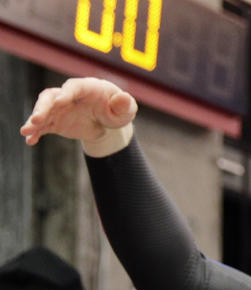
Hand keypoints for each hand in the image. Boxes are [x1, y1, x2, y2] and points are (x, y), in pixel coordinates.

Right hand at [21, 77, 136, 153]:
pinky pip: (45, 126)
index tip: (60, 101)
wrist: (107, 118)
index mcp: (86, 87)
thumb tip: (125, 99)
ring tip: (26, 131)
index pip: (73, 87)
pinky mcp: (57, 121)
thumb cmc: (117, 108)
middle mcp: (68, 95)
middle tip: (36, 119)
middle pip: (52, 97)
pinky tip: (30, 141)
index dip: (66, 93)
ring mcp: (60, 108)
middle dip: (43, 108)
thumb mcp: (125, 108)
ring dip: (35, 120)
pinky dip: (37, 132)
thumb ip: (124, 104)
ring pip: (44, 111)